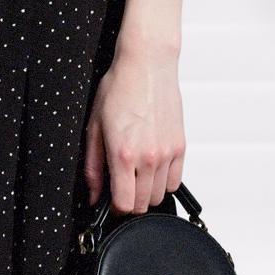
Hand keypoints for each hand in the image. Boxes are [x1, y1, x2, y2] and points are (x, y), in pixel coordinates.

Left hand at [82, 43, 184, 211]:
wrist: (148, 65)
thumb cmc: (120, 88)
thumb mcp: (94, 127)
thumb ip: (93, 166)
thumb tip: (94, 194)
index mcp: (123, 153)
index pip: (124, 204)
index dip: (115, 209)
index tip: (110, 202)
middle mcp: (149, 157)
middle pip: (143, 204)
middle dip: (129, 202)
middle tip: (120, 187)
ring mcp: (167, 153)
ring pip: (160, 196)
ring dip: (146, 193)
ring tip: (135, 176)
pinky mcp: (180, 146)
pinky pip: (175, 181)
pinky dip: (163, 182)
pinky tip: (151, 169)